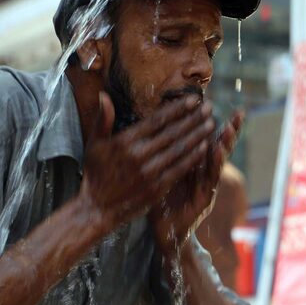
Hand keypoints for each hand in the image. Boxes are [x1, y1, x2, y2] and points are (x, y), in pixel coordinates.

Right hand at [78, 92, 212, 227]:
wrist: (96, 209)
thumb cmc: (95, 173)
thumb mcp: (94, 144)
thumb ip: (103, 119)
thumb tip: (104, 95)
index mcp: (125, 142)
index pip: (158, 121)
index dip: (178, 109)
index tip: (194, 99)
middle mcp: (139, 156)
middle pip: (173, 133)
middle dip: (193, 118)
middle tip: (209, 107)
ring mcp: (149, 173)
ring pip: (179, 149)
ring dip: (198, 135)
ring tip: (211, 123)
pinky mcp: (157, 188)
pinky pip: (179, 169)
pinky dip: (193, 157)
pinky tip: (204, 147)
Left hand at [151, 110, 243, 253]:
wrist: (163, 231)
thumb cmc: (160, 198)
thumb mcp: (162, 170)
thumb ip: (166, 151)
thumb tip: (159, 125)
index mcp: (194, 163)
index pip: (206, 138)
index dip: (211, 122)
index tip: (219, 104)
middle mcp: (204, 172)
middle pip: (219, 146)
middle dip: (230, 130)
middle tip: (239, 113)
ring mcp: (207, 185)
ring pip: (219, 161)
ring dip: (226, 143)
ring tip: (231, 126)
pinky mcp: (205, 198)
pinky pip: (211, 177)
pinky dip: (215, 162)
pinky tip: (217, 149)